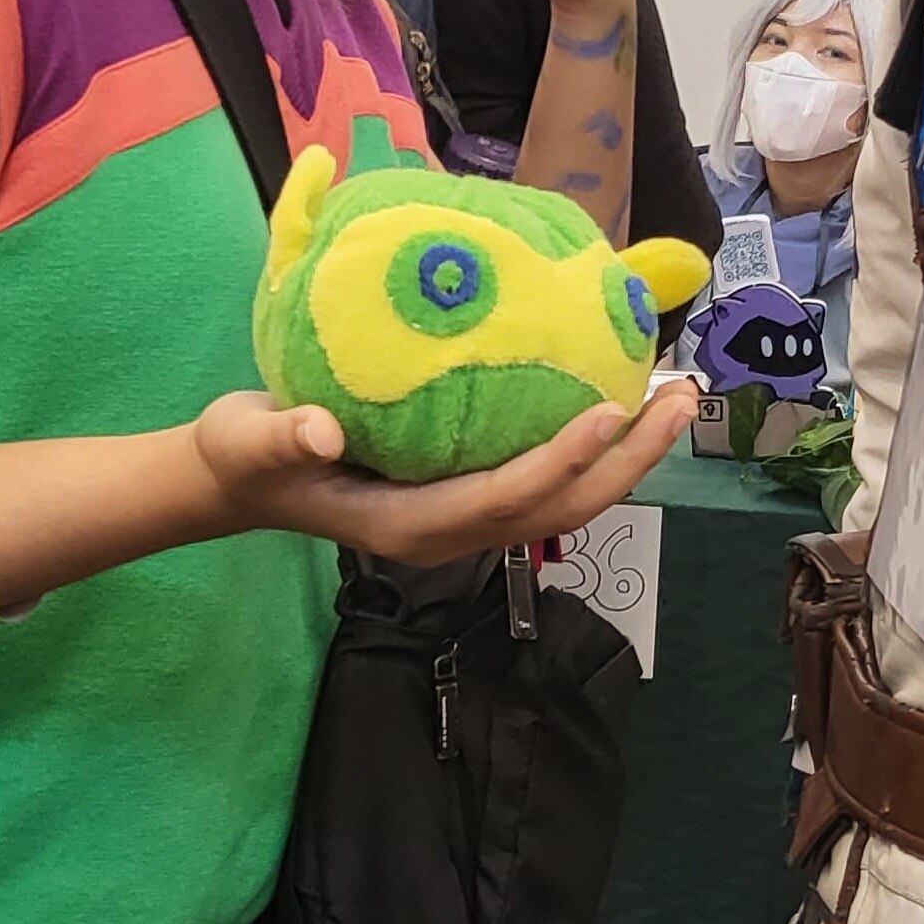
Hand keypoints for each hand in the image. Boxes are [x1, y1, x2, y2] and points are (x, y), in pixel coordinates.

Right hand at [191, 382, 695, 561]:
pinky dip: (594, 443)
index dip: (558, 463)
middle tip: (680, 399)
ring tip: (675, 395)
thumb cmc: (249, 457)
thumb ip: (285, 436)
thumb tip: (321, 431)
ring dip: (627, 454)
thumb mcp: (252, 442)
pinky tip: (621, 393)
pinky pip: (546, 476)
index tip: (607, 411)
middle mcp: (452, 530)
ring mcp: (464, 514)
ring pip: (565, 498)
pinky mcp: (468, 490)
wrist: (243, 478)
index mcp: (410, 526)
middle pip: (559, 508)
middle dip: (627, 462)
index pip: (503, 499)